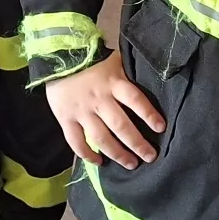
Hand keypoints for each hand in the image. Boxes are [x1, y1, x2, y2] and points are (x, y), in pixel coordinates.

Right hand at [45, 51, 164, 167]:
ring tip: (131, 164)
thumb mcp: (115, 61)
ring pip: (101, 138)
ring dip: (117, 153)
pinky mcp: (65, 118)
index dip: (149, 114)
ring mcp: (81, 111)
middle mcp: (99, 99)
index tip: (161, 128)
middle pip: (120, 125)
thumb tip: (151, 82)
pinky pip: (76, 141)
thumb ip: (127, 75)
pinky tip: (99, 162)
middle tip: (150, 157)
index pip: (135, 99)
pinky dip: (87, 154)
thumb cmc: (91, 59)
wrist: (57, 55)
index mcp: (113, 82)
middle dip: (137, 144)